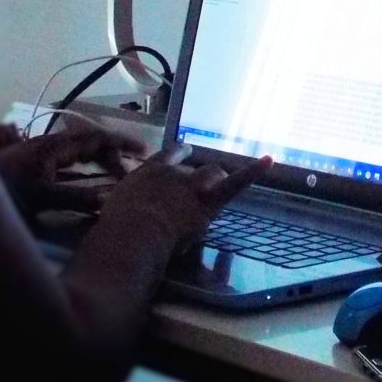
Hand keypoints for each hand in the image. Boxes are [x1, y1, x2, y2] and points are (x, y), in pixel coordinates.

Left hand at [0, 127, 146, 214]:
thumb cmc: (0, 192)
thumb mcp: (40, 196)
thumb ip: (74, 197)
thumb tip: (109, 198)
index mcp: (52, 147)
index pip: (93, 138)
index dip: (118, 143)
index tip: (142, 152)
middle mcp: (47, 147)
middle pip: (86, 143)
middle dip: (111, 153)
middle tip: (132, 169)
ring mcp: (38, 157)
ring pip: (76, 154)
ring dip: (97, 162)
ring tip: (117, 175)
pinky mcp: (31, 169)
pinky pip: (66, 164)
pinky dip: (83, 171)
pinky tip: (87, 186)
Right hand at [98, 146, 272, 254]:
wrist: (136, 232)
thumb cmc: (118, 224)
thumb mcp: (114, 205)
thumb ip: (122, 201)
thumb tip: (112, 205)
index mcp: (150, 171)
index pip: (168, 154)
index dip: (179, 152)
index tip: (184, 149)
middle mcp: (174, 173)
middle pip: (194, 166)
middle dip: (200, 172)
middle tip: (202, 177)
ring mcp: (193, 187)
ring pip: (212, 174)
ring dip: (216, 179)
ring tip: (219, 186)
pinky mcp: (208, 205)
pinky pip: (235, 184)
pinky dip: (253, 170)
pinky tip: (269, 161)